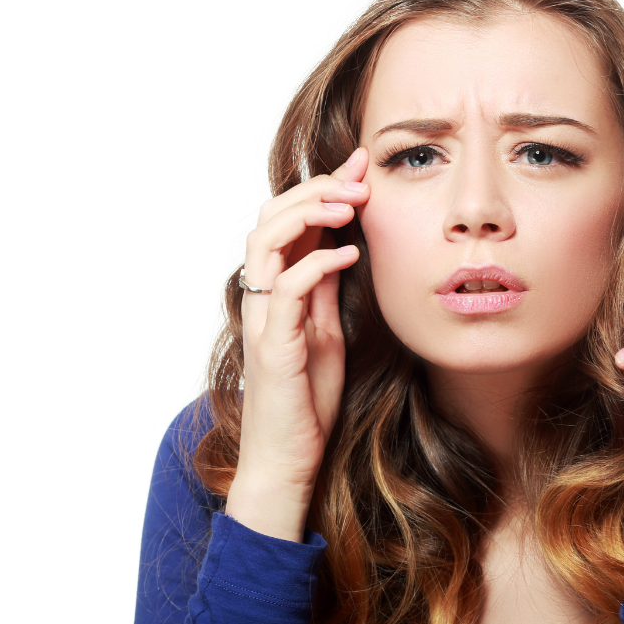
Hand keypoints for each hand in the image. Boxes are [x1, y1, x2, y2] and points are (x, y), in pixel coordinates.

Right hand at [224, 148, 370, 540]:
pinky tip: (351, 253)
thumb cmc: (306, 401)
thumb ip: (324, 290)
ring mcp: (263, 319)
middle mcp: (262, 297)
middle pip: (271, 217)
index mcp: (276, 290)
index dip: (321, 186)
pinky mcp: (273, 346)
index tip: (360, 163)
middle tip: (359, 178)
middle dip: (316, 188)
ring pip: (266, 241)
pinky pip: (286, 289)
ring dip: (309, 213)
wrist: (290, 460)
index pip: (288, 220)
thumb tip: (341, 246)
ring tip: (351, 204)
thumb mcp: (324, 332)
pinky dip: (318, 263)